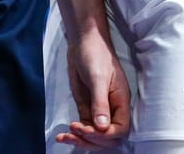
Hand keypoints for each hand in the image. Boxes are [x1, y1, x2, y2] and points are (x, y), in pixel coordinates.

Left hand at [56, 33, 130, 148]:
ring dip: (81, 141)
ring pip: (94, 136)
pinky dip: (74, 134)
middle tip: (74, 132)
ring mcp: (99, 110)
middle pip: (108, 138)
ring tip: (65, 136)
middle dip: (92, 141)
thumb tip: (102, 127)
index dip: (105, 136)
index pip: (120, 129)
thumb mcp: (98, 77)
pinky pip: (84, 128)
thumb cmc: (95, 54)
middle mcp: (112, 109)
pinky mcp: (87, 108)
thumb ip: (100, 102)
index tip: (88, 129)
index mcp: (121, 101)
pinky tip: (62, 135)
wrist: (83, 41)